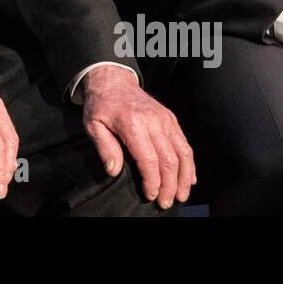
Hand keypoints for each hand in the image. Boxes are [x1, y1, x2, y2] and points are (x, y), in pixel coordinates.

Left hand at [80, 66, 194, 208]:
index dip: (152, 181)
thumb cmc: (102, 105)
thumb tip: (113, 170)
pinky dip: (189, 163)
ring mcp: (165, 119)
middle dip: (170, 185)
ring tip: (181, 196)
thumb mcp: (93, 125)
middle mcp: (153, 121)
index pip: (149, 159)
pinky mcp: (171, 118)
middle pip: (169, 159)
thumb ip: (104, 147)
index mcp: (133, 124)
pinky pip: (184, 143)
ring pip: (183, 152)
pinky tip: (188, 178)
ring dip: (184, 177)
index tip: (150, 196)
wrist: (113, 80)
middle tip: (166, 203)